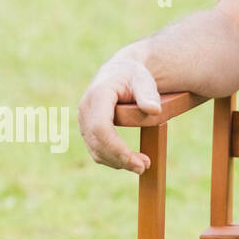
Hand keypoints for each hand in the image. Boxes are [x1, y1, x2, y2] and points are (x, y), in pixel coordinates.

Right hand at [78, 45, 161, 173]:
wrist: (120, 71)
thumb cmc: (133, 75)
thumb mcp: (143, 79)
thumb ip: (148, 93)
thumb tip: (154, 110)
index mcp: (98, 96)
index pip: (101, 127)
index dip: (116, 147)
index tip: (136, 160)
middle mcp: (86, 109)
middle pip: (97, 142)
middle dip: (119, 158)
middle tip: (144, 167)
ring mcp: (84, 120)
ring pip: (95, 149)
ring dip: (116, 162)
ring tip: (142, 165)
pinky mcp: (88, 129)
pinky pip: (97, 149)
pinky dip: (112, 158)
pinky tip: (130, 161)